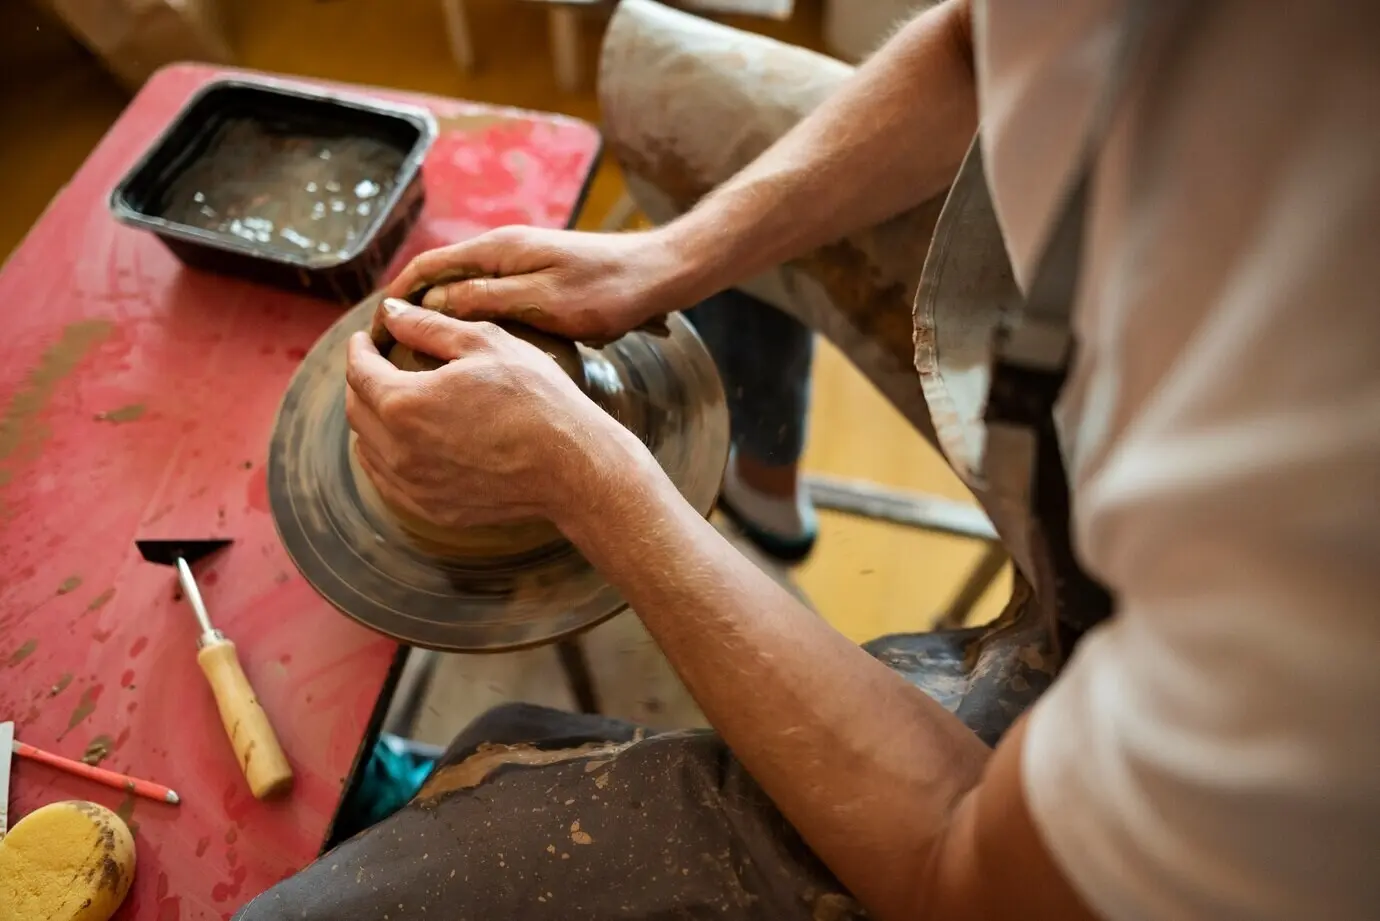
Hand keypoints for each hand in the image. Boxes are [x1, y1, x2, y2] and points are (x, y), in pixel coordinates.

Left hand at [344, 299, 631, 530]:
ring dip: (371, 422)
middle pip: (357, 411)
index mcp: (404, 403)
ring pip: (368, 450)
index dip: (360, 349)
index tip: (367, 339)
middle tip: (377, 367)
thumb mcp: (484, 343)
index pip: (360, 371)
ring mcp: (414, 486)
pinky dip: (386, 459)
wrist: (571, 466)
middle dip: (361, 384)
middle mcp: (398, 450)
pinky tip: (406, 445)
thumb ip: (428, 326)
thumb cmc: (535, 397)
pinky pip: (389, 482)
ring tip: (391, 404)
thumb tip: (390, 313)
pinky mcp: (433, 509)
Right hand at [382, 225, 696, 342]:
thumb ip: (484, 299)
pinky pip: (487, 304)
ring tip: (420, 363)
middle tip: (391, 358)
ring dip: (438, 321)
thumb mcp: (541, 300)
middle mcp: (503, 252)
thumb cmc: (605, 290)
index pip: (426, 268)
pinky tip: (469, 357)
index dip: (395, 301)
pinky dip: (467, 325)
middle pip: (439, 280)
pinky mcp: (538, 284)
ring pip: (462, 294)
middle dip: (410, 314)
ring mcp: (521, 267)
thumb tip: (429, 302)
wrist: (658, 277)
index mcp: (497, 250)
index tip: (376, 336)